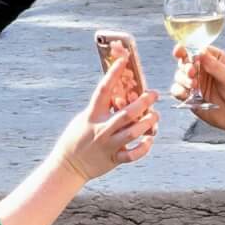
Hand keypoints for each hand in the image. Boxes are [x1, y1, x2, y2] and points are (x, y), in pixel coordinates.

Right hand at [54, 55, 159, 180]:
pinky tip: (150, 140)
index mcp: (92, 115)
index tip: (124, 60)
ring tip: (155, 115)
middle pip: (125, 113)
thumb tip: (120, 94)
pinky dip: (143, 148)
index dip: (113, 73)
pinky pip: (131, 155)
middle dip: (142, 103)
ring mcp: (107, 145)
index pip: (104, 90)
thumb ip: (102, 109)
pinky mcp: (113, 159)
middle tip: (154, 94)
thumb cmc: (78, 138)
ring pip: (131, 133)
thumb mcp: (85, 119)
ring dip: (147, 123)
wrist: (68, 165)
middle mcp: (100, 129)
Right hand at [171, 45, 224, 132]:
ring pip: (180, 76)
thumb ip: (214, 65)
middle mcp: (204, 71)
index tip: (180, 51)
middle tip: (192, 72)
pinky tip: (186, 93)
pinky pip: (178, 92)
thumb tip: (200, 52)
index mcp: (215, 60)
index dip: (186, 49)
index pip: (197, 50)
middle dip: (185, 66)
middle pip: (185, 62)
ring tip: (194, 85)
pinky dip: (178, 91)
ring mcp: (197, 85)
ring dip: (183, 79)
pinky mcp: (192, 98)